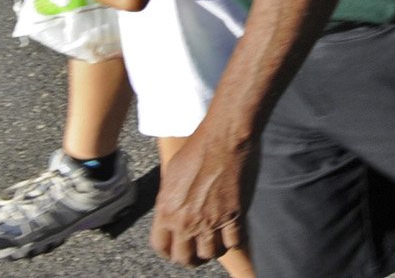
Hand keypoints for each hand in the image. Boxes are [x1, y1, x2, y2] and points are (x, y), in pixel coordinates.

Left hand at [151, 122, 257, 269]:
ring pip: (210, 254)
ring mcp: (211, 220)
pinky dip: (232, 240)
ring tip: (215, 242)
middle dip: (190, 257)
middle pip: (185, 258)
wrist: (223, 137)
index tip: (176, 249)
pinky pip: (233, 243)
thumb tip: (170, 214)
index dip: (168, 251)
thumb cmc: (197, 149)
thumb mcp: (171, 175)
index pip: (161, 247)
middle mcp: (186, 221)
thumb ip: (168, 201)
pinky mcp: (233, 215)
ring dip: (212, 250)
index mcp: (167, 211)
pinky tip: (232, 232)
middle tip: (197, 250)